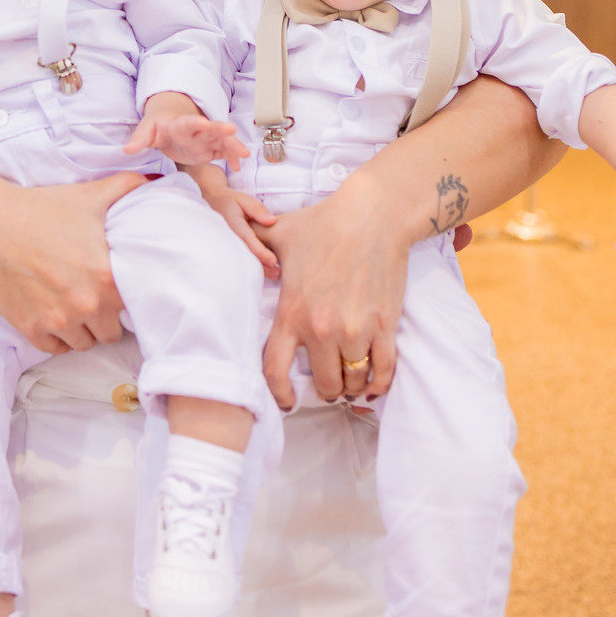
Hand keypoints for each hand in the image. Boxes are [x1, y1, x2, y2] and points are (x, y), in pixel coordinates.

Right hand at [0, 171, 143, 351]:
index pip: (133, 307)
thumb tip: (155, 179)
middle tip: (95, 299)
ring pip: (83, 343)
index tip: (117, 291)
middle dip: (105, 318)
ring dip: (82, 329)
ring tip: (74, 307)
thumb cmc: (41, 209)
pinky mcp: (31, 329)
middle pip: (110, 332)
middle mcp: (85, 305)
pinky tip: (54, 314)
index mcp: (106, 278)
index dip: (127, 300)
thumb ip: (127, 188)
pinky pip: (55, 348)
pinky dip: (57, 336)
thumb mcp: (90, 196)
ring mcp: (57, 321)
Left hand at [124, 111, 247, 170]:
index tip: (203, 122)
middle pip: (210, 128)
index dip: (195, 123)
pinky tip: (238, 166)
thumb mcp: (145, 131)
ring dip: (232, 145)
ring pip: (221, 140)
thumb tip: (127, 149)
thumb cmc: (156, 127)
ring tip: (244, 153)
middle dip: (220, 129)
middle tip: (231, 129)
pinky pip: (223, 153)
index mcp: (179, 124)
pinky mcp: (210, 149)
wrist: (167, 124)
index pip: (187, 122)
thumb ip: (138, 140)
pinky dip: (231, 158)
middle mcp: (196, 130)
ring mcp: (205, 139)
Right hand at [187, 164, 279, 275]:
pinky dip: (252, 265)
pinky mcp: (229, 248)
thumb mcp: (243, 199)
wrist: (212, 203)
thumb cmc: (231, 201)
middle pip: (246, 254)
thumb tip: (272, 221)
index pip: (247, 240)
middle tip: (277, 273)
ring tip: (275, 275)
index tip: (273, 260)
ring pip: (243, 259)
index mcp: (232, 224)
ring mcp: (227, 244)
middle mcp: (228, 237)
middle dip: (261, 265)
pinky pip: (240, 258)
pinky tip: (266, 271)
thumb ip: (257, 209)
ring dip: (259, 268)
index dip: (260, 251)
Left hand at [260, 176, 407, 410]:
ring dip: (351, 386)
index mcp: (292, 311)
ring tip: (350, 380)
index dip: (280, 394)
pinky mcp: (385, 326)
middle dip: (325, 390)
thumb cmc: (323, 223)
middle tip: (327, 385)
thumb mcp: (279, 233)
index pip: (276, 370)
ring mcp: (355, 330)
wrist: (373, 215)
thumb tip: (230, 244)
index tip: (287, 401)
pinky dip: (379, 384)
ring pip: (353, 381)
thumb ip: (253, 245)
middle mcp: (322, 328)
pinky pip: (383, 371)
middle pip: (324, 384)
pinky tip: (373, 385)